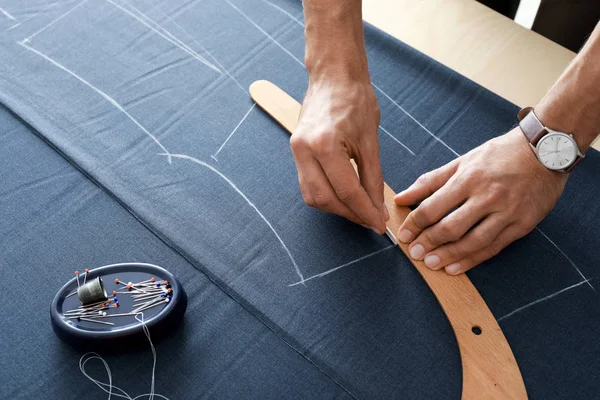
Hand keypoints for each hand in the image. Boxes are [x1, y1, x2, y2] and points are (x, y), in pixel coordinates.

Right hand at [290, 78, 388, 233]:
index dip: (365, 211)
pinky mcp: (296, 150)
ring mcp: (296, 150)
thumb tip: (377, 208)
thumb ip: (373, 177)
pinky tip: (344, 196)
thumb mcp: (370, 140)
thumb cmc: (355, 99)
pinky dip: (326, 195)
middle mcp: (305, 150)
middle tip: (370, 219)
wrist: (333, 75)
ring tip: (358, 209)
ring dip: (336, 208)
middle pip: (324, 199)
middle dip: (349, 213)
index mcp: (325, 144)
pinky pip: (308, 184)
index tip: (379, 224)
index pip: (347, 190)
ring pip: (312, 196)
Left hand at [394, 128, 567, 273]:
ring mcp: (507, 212)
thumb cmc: (498, 155)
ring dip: (449, 255)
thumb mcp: (462, 161)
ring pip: (473, 241)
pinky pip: (493, 247)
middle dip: (429, 242)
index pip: (434, 206)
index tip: (403, 235)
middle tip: (414, 253)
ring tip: (431, 264)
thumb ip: (430, 181)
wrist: (544, 150)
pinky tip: (456, 267)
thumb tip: (400, 197)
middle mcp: (487, 196)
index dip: (415, 223)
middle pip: (451, 227)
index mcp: (468, 178)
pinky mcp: (522, 224)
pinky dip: (472, 260)